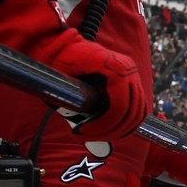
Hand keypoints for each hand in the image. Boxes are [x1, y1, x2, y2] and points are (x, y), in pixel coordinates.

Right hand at [0, 0, 148, 140]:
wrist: (48, 49)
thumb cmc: (64, 72)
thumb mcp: (89, 93)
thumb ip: (102, 108)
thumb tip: (109, 134)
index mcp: (127, 75)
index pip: (138, 110)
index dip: (123, 129)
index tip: (103, 137)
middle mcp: (129, 70)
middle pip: (136, 113)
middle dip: (115, 132)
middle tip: (92, 137)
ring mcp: (125, 69)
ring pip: (128, 112)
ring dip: (107, 129)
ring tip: (87, 132)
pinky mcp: (114, 69)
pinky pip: (118, 106)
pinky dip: (105, 122)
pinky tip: (87, 127)